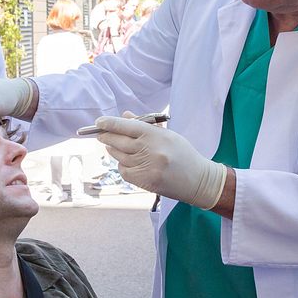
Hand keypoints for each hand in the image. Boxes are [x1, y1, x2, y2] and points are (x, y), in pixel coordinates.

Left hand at [95, 112, 225, 208]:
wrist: (197, 180)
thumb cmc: (182, 154)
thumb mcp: (167, 135)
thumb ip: (145, 125)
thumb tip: (123, 115)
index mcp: (155, 135)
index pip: (127, 126)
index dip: (110, 123)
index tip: (99, 122)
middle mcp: (149, 150)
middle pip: (118, 141)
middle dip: (107, 137)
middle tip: (101, 134)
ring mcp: (146, 167)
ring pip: (119, 156)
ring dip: (114, 150)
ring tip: (114, 147)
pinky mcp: (144, 181)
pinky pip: (124, 170)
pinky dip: (123, 165)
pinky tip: (128, 162)